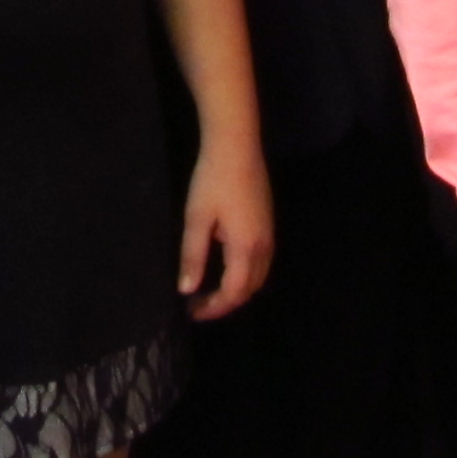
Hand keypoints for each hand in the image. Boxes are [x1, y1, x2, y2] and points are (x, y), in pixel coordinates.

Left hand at [178, 139, 274, 319]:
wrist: (236, 145)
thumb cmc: (212, 180)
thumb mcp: (196, 219)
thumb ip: (193, 256)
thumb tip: (187, 289)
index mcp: (245, 248)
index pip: (233, 293)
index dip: (214, 308)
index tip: (192, 312)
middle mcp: (263, 246)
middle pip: (249, 289)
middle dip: (225, 302)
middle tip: (199, 305)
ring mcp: (269, 234)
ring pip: (258, 276)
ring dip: (237, 289)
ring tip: (211, 291)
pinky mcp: (268, 222)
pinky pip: (261, 261)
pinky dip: (245, 274)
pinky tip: (226, 267)